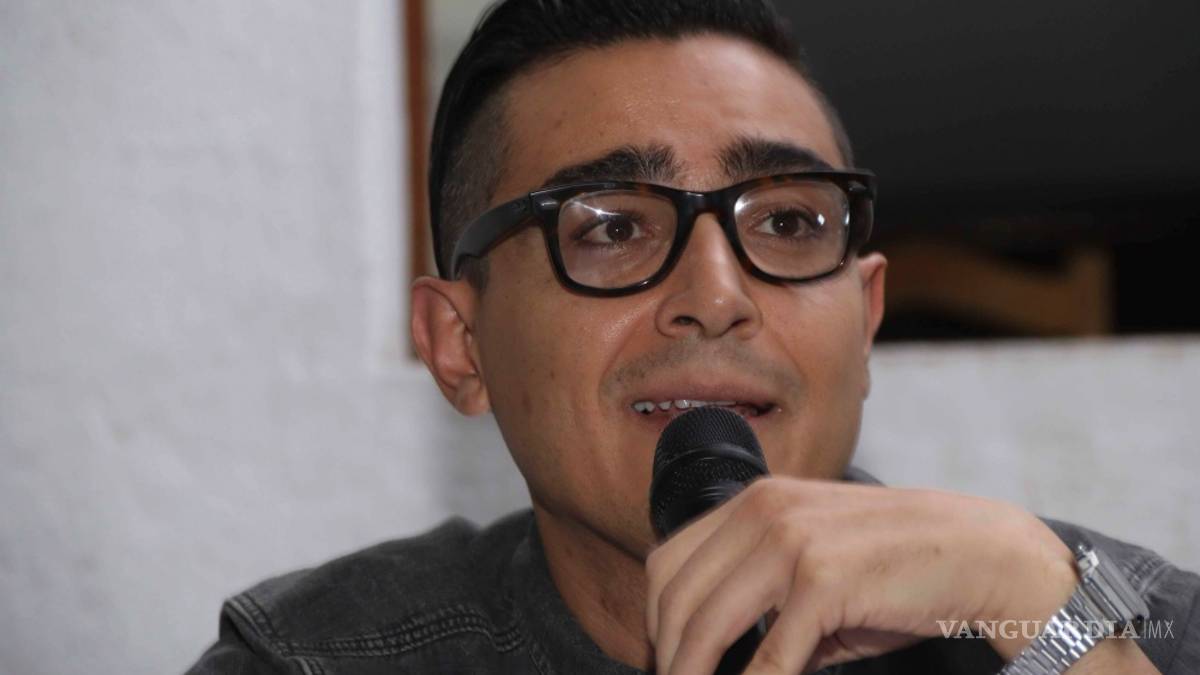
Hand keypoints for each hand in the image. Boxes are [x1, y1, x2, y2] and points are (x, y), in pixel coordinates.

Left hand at [645, 477, 1081, 673]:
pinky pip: (769, 656)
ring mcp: (791, 541)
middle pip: (677, 596)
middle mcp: (763, 510)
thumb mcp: (816, 564)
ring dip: (693, 672)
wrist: (978, 552)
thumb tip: (719, 657)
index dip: (657, 618)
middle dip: (669, 654)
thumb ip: (762, 598)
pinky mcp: (822, 581)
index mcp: (755, 500)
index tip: (666, 656)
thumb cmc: (895, 566)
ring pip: (708, 625)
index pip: (670, 561)